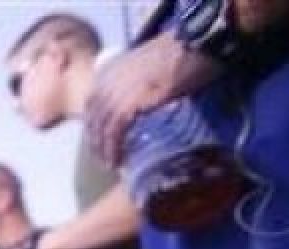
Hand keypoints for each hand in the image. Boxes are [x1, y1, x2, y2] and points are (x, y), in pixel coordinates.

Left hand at [86, 32, 220, 166]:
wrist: (196, 44)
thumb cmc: (182, 51)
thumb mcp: (148, 63)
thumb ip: (136, 80)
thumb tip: (138, 102)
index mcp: (111, 69)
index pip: (93, 104)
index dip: (94, 125)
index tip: (98, 140)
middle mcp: (109, 80)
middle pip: (94, 118)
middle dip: (95, 140)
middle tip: (102, 158)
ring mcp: (118, 91)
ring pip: (101, 127)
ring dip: (103, 149)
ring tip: (110, 164)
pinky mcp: (130, 102)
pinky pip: (114, 130)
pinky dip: (113, 147)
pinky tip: (116, 160)